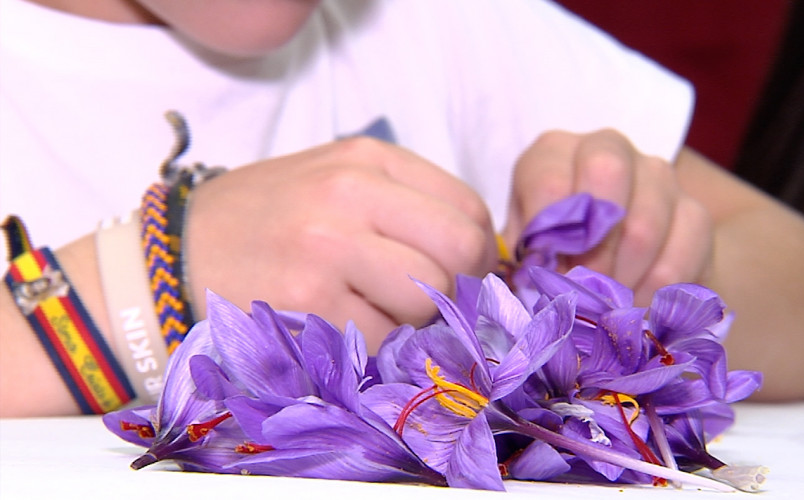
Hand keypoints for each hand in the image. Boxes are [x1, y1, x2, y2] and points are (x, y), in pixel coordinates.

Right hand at [186, 137, 496, 348]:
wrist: (171, 259)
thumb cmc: (260, 222)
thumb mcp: (331, 181)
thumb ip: (400, 205)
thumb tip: (474, 255)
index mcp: (365, 159)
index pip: (468, 209)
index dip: (478, 253)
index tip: (460, 275)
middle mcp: (350, 194)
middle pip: (462, 251)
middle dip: (459, 288)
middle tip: (432, 303)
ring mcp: (328, 248)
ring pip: (428, 300)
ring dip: (414, 320)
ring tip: (375, 312)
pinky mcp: (307, 302)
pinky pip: (381, 338)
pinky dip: (372, 345)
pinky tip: (339, 328)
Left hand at [503, 129, 712, 304]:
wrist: (616, 259)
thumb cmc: (555, 254)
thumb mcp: (526, 252)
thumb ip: (523, 262)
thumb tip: (528, 286)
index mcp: (554, 153)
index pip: (548, 181)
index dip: (547, 238)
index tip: (545, 278)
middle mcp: (606, 149)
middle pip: (606, 174)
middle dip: (590, 248)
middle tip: (582, 293)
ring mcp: (657, 175)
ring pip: (644, 224)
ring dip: (621, 280)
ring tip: (605, 310)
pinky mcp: (694, 212)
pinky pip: (680, 254)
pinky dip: (655, 292)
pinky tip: (638, 307)